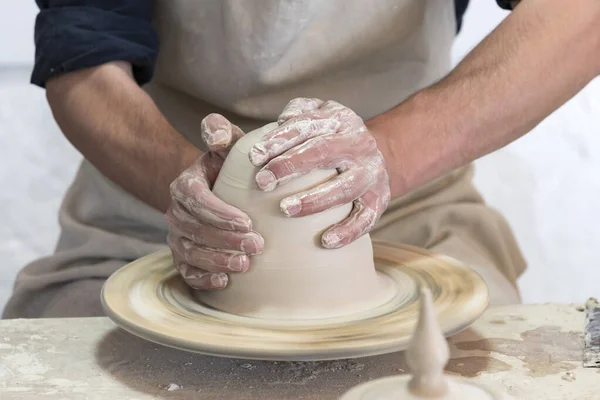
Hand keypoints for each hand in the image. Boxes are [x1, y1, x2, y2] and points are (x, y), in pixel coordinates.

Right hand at [166, 114, 263, 289]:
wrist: (218, 191)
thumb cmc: (229, 167)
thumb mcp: (227, 145)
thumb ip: (221, 132)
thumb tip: (216, 135)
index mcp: (185, 185)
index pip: (196, 199)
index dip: (219, 213)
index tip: (247, 221)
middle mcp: (176, 212)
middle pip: (195, 229)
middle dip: (225, 239)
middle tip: (256, 245)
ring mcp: (178, 236)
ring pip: (191, 252)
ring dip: (217, 260)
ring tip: (244, 264)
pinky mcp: (183, 257)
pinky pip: (186, 271)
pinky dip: (203, 279)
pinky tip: (225, 282)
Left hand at [248, 98, 390, 248]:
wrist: (382, 155)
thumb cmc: (334, 137)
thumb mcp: (322, 113)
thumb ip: (300, 110)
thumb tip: (281, 120)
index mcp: (341, 121)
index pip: (307, 126)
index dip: (279, 140)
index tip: (253, 157)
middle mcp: (359, 145)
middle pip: (324, 152)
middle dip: (291, 166)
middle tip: (262, 182)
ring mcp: (372, 174)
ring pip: (345, 188)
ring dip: (315, 200)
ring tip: (285, 209)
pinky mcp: (380, 200)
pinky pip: (366, 219)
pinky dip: (347, 231)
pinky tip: (325, 242)